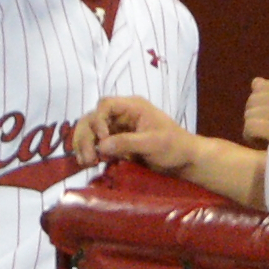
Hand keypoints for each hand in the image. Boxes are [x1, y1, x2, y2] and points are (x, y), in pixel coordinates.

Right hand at [73, 96, 195, 169]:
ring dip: (84, 144)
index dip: (98, 120)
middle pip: (93, 118)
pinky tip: (88, 163)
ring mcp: (117, 129)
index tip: (102, 139)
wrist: (184, 161)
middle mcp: (121, 115)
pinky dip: (89, 151)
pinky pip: (96, 143)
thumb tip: (101, 146)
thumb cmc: (174, 147)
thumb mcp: (153, 144)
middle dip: (86, 136)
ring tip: (86, 162)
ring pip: (90, 130)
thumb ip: (127, 142)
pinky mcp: (115, 143)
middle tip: (88, 158)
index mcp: (132, 107)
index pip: (106, 105)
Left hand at [242, 79, 268, 182]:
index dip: (261, 105)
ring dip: (252, 128)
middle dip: (254, 116)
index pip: (260, 87)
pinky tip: (262, 143)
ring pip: (249, 114)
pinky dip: (250, 137)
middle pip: (253, 100)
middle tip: (266, 131)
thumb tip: (254, 81)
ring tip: (265, 138)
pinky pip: (250, 127)